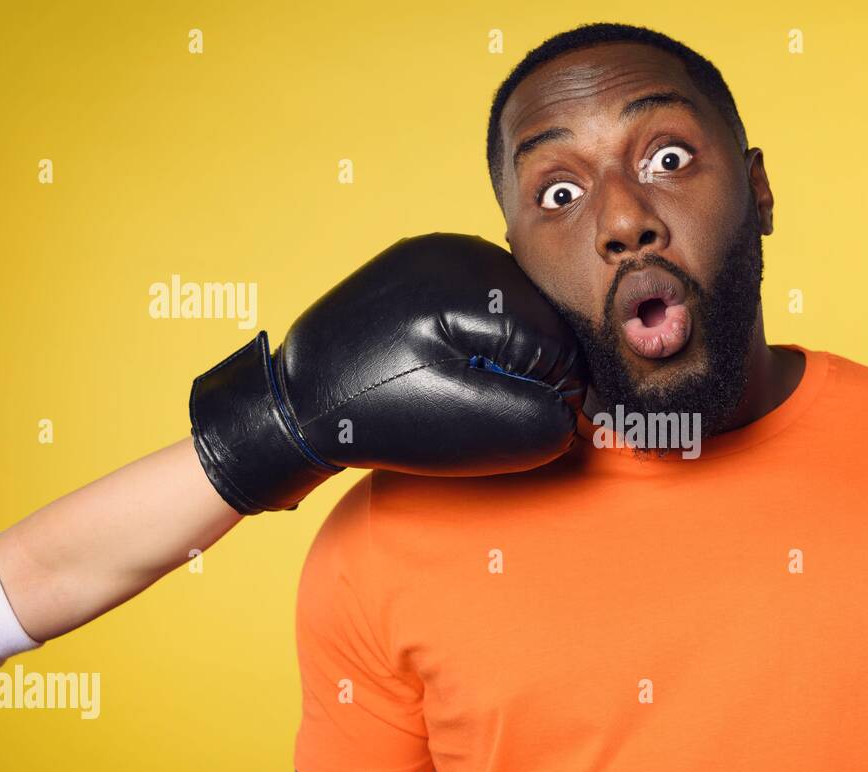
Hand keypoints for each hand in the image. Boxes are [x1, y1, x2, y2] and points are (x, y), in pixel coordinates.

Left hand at [188, 233, 585, 513]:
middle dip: (524, 371)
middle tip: (480, 409)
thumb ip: (541, 417)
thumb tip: (576, 409)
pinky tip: (443, 368)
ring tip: (457, 390)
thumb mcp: (469, 425)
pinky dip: (473, 341)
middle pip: (537, 320)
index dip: (551, 395)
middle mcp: (457, 249)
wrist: (291, 404)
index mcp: (474, 278)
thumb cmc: (377, 418)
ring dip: (501, 357)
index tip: (513, 424)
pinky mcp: (416, 268)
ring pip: (510, 312)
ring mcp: (434, 253)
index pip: (558, 342)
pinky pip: (475, 304)